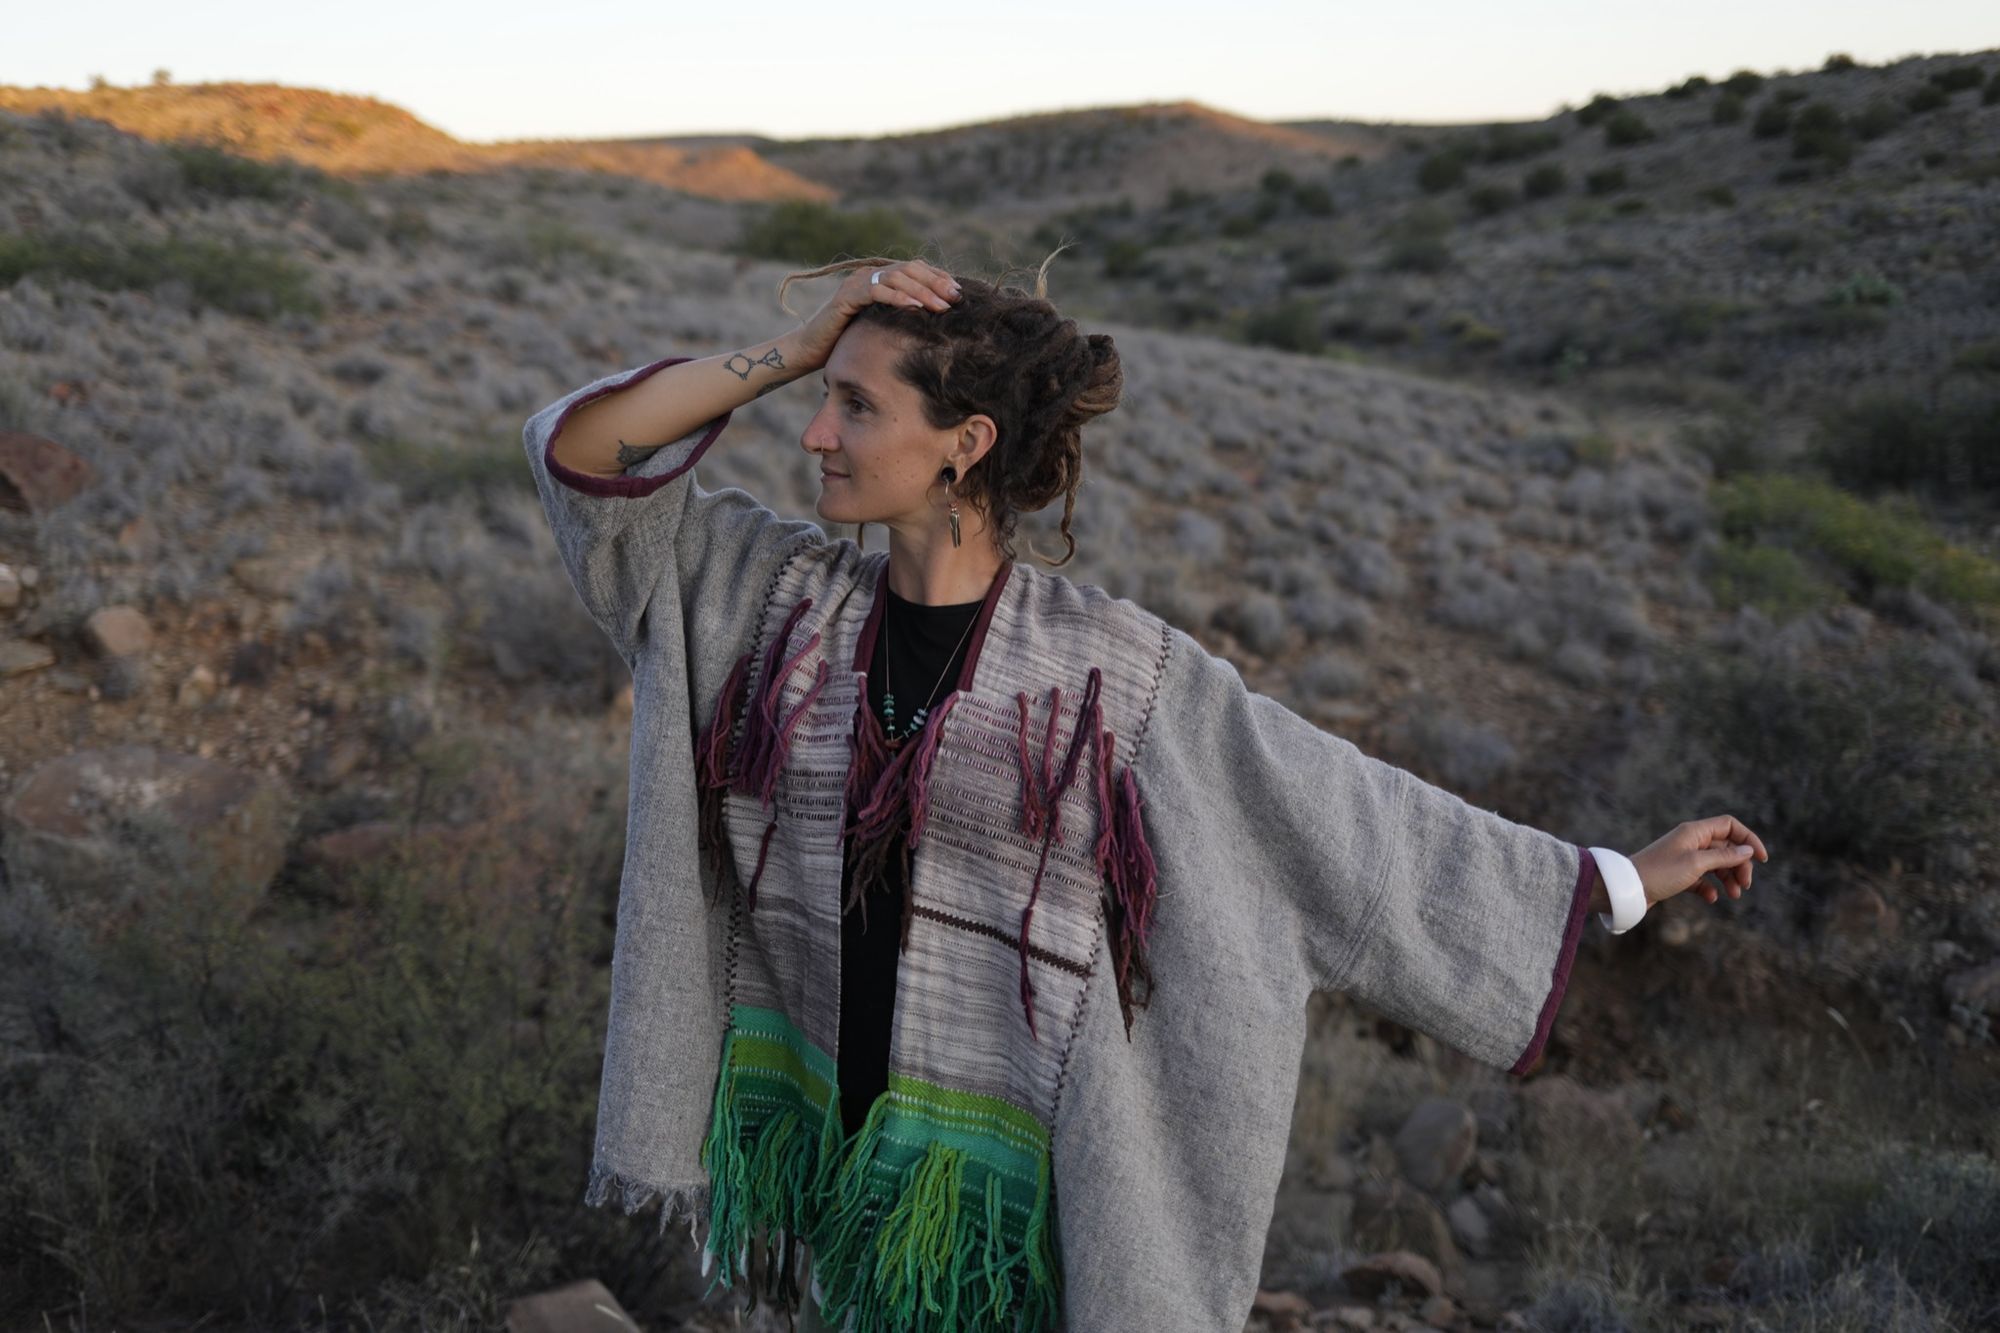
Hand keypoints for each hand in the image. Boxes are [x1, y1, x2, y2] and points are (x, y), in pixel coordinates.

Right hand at [792, 259, 961, 370]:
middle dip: (936, 282)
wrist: (813, 350)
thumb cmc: (850, 342)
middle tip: (956, 298)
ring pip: (895, 277)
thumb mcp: (884, 327)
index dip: (939, 278)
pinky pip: (875, 291)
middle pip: (909, 269)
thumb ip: (904, 316)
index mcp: (880, 277)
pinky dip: (896, 297)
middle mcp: (869, 274)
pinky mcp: (846, 296)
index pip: (916, 269)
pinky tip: (914, 307)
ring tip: (941, 306)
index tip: (960, 293)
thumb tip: (938, 320)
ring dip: (921, 290)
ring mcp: (857, 283)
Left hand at [1629, 815, 1769, 908]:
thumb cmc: (1660, 872)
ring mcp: (1684, 858)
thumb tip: (1747, 850)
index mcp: (1694, 832)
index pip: (1729, 826)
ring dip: (1728, 878)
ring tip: (1734, 895)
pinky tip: (1712, 898)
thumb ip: (1723, 856)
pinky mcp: (1678, 874)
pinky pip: (1702, 879)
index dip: (1748, 839)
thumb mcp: (1696, 863)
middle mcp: (1690, 841)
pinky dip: (1710, 888)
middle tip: (1744, 886)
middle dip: (1739, 865)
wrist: (1628, 888)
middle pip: (1726, 847)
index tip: (1762, 859)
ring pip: (1716, 864)